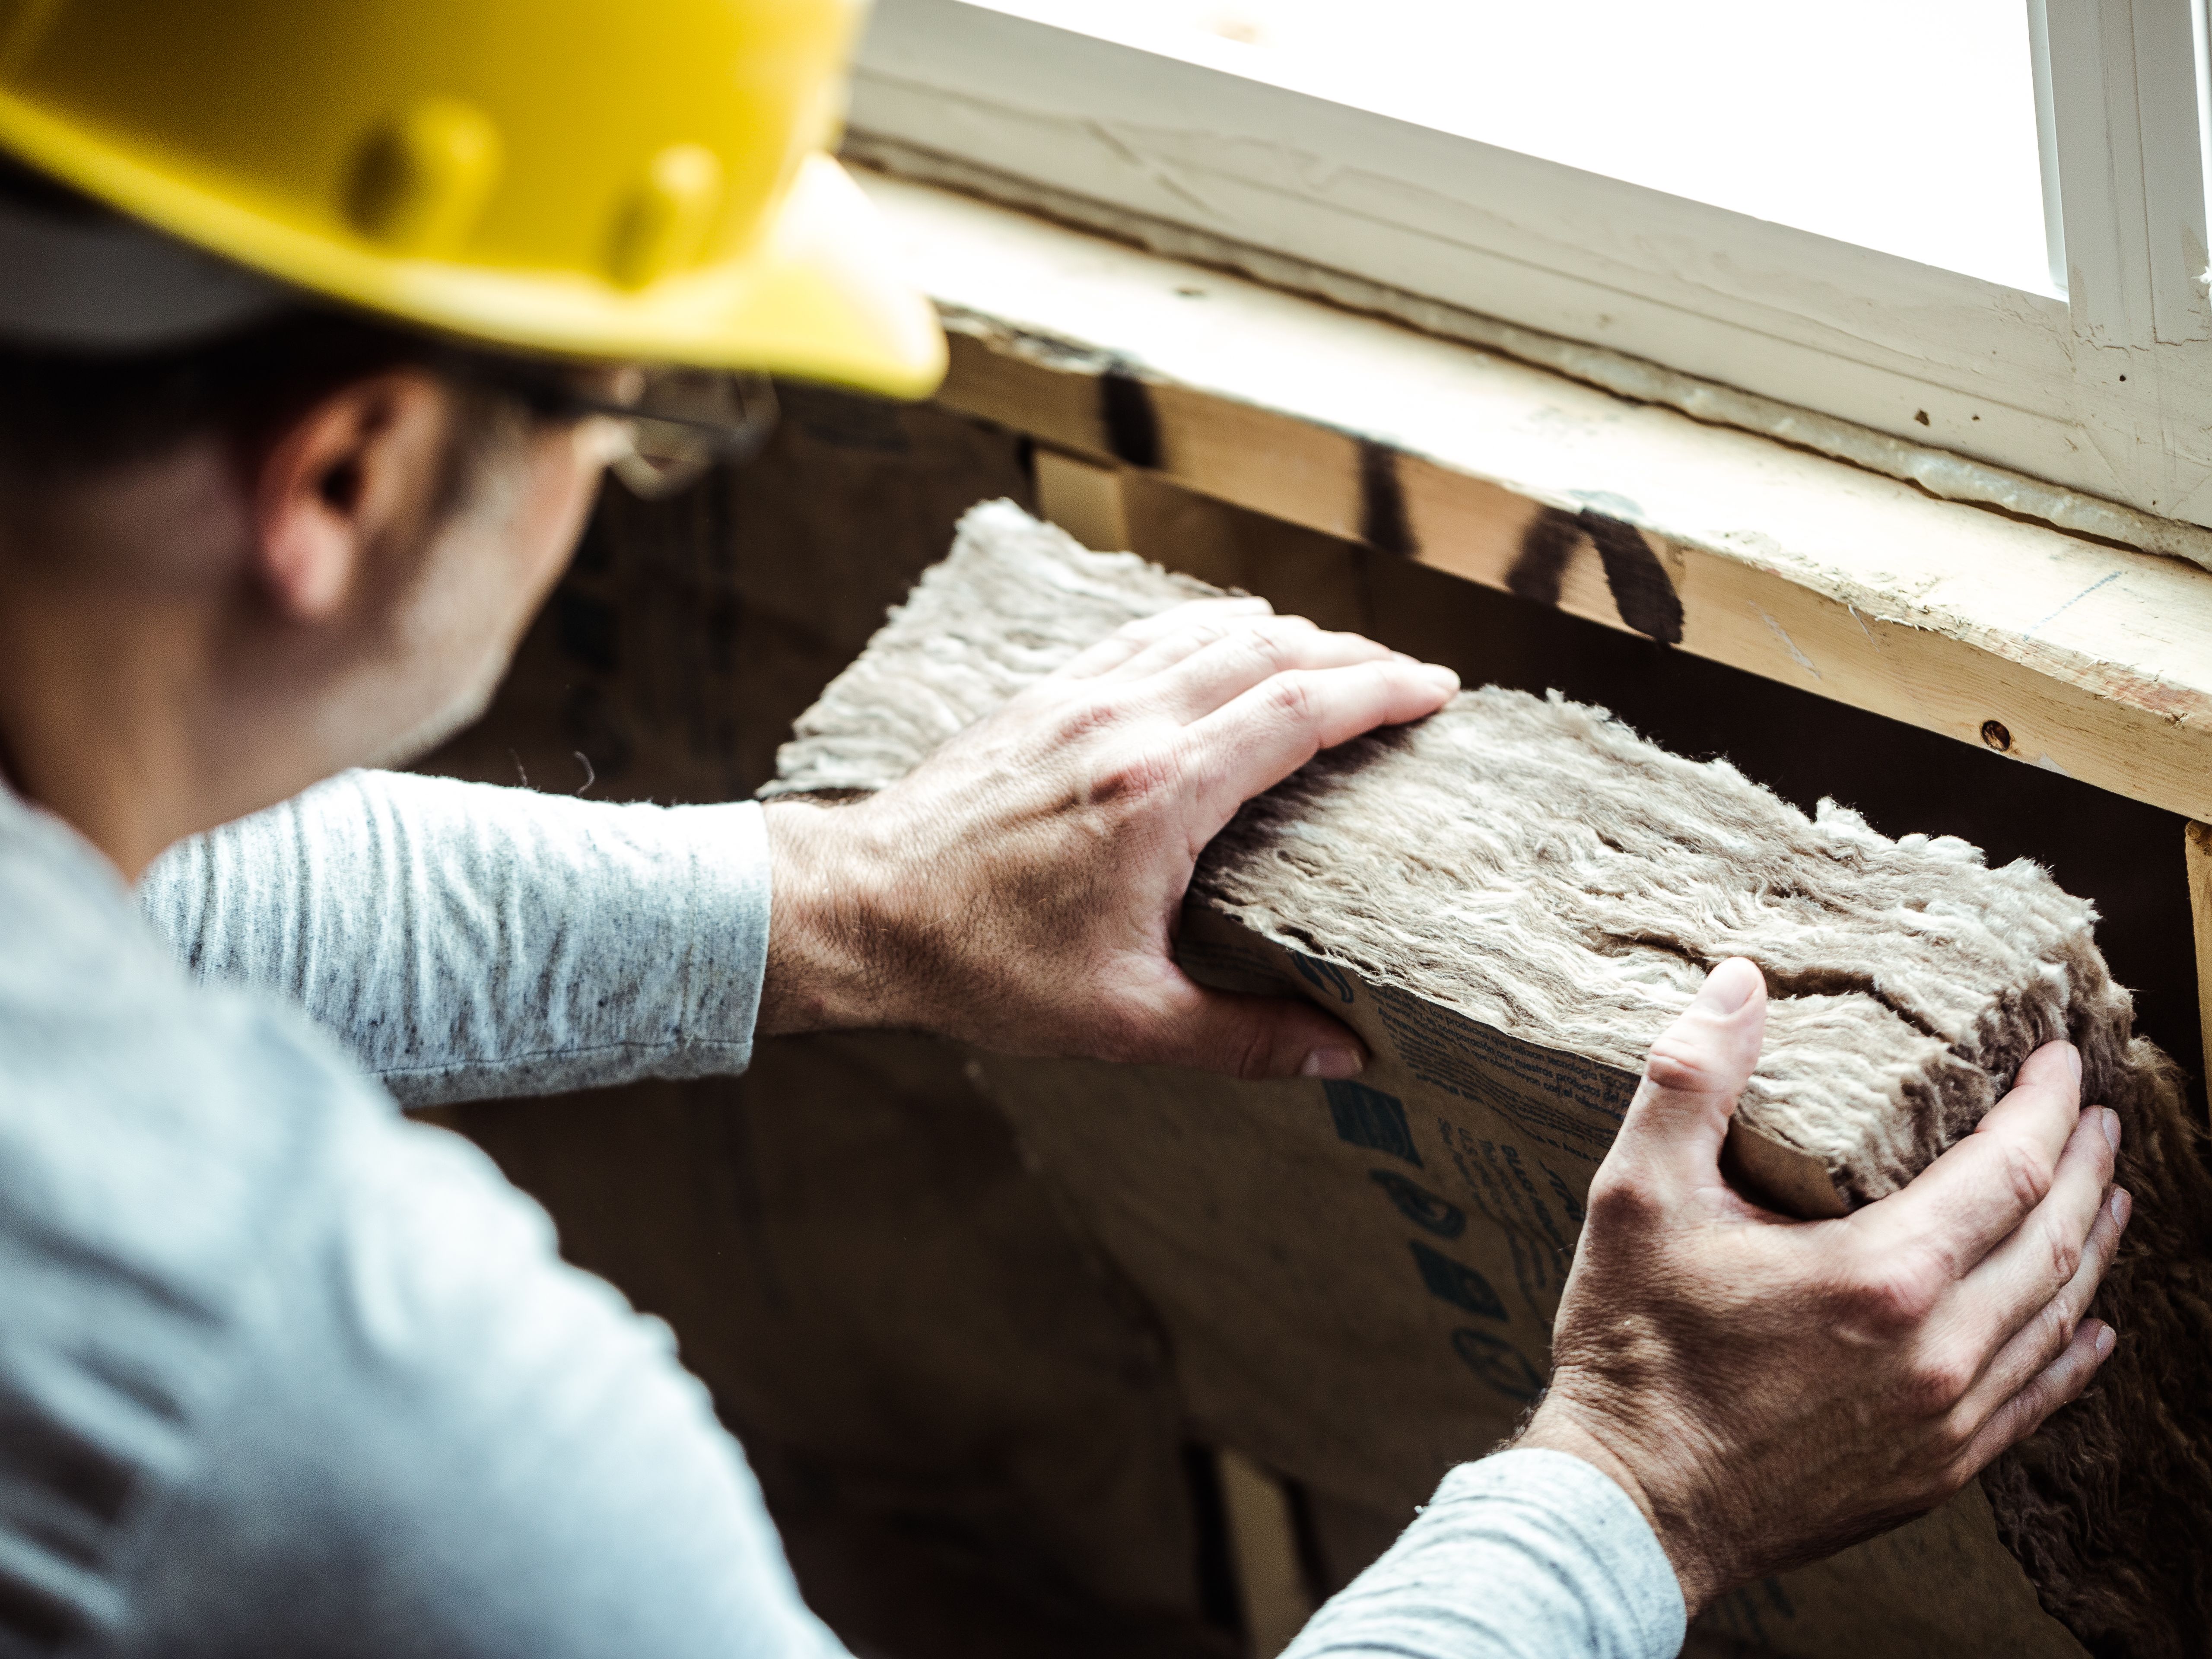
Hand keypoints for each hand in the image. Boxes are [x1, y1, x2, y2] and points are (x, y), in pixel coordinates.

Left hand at [759, 597, 1458, 1076]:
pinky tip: (1223, 646)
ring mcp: (1079, 696)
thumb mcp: (1123, 1022)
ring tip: (1333, 660)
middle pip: (1269, 650)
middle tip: (1407, 678)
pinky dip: (1205, 629)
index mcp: (1162, 793)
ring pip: (1207, 628)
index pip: (1300, 709)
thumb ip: (1240, 1038)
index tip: (1437, 690)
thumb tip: (1342, 1057)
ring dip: (1283, 633)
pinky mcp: (1042, 695)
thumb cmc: (984, 966)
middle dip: (1352, 655)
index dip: (1381, 690)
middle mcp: (1127, 722)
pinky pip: (1145, 635)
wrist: (858, 910)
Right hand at [1515, 958, 2126, 1614]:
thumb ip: (1690, 1082)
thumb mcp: (1635, 1197)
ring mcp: (1945, 1421)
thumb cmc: (1632, 1349)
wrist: (1632, 1507)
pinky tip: (2088, 1326)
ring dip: (2089, 1247)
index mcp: (1882, 1276)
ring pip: (2057, 1318)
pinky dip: (2072, 1349)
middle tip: (2097, 1117)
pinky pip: (2036, 1400)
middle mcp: (1938, 1351)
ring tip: (2107, 1198)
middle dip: (2084, 1169)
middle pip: (2051, 1240)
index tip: (2059, 1062)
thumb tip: (1739, 983)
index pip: (2008, 1170)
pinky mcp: (1934, 1472)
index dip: (2044, 1108)